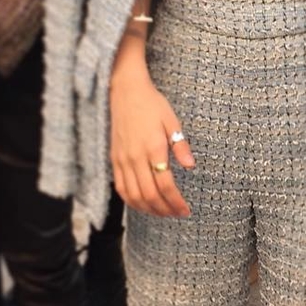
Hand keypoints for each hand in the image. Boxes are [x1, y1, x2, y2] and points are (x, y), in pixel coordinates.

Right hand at [110, 70, 194, 217]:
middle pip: (149, 195)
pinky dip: (132, 202)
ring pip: (134, 196)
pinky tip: (143, 204)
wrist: (125, 92)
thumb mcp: (171, 120)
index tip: (186, 210)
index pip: (165, 184)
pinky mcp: (114, 160)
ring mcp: (122, 160)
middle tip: (177, 214)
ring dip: (149, 210)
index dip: (176, 201)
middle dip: (165, 209)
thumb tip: (191, 166)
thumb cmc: (151, 104)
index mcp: (153, 147)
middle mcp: (135, 157)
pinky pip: (121, 188)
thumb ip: (180, 145)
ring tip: (163, 212)